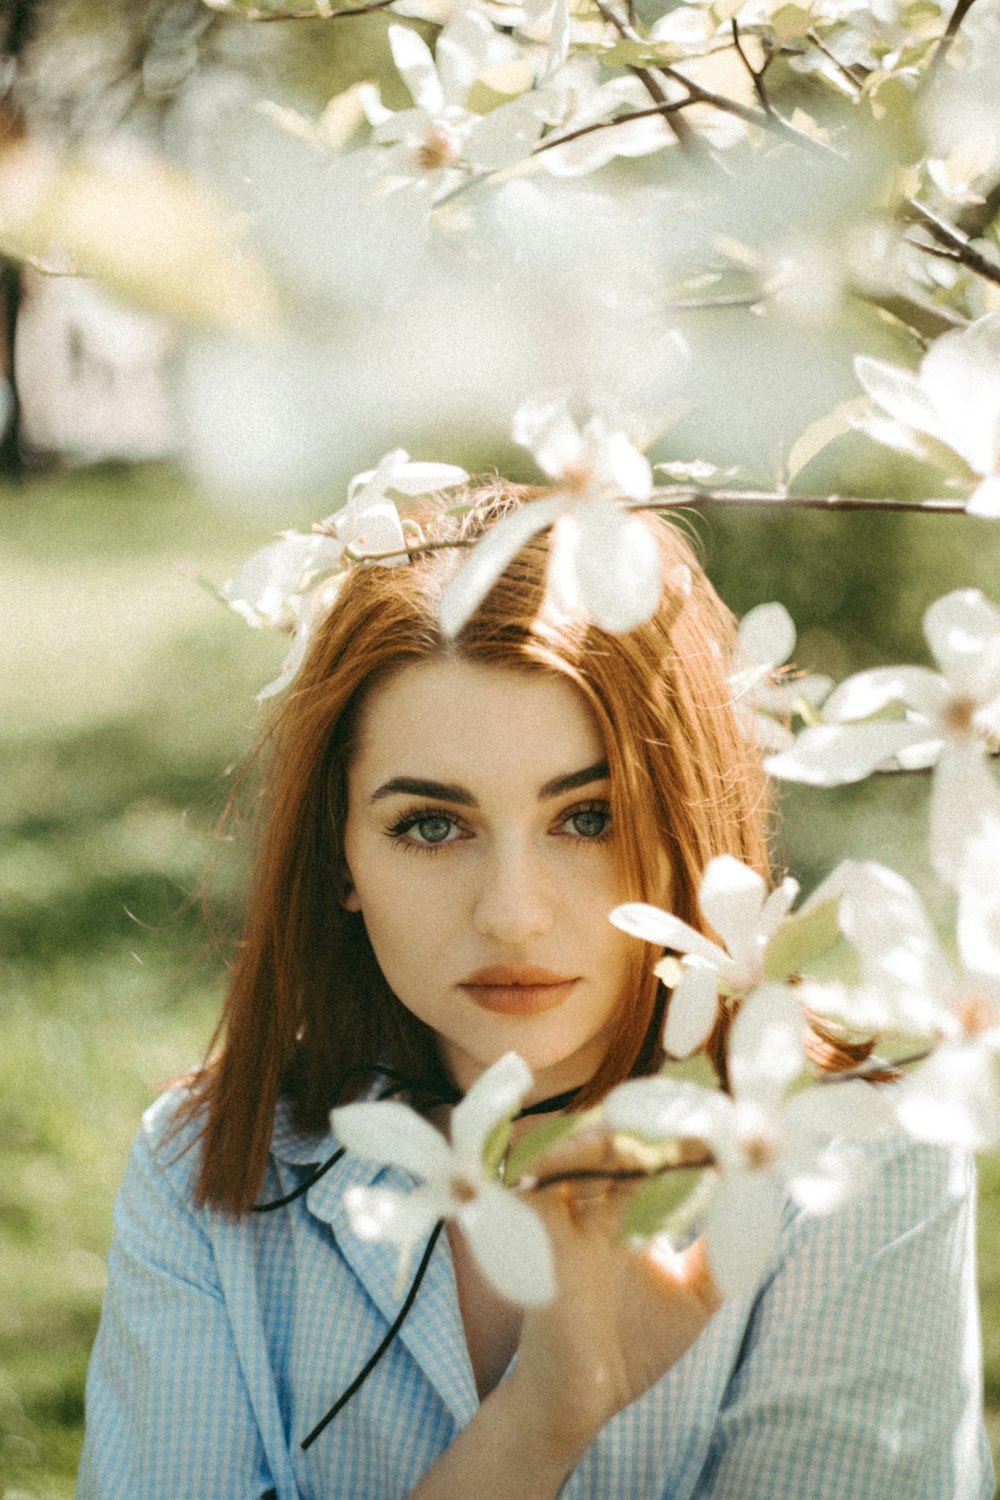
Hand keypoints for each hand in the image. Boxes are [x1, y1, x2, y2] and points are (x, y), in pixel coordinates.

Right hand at [508, 1130, 720, 1457]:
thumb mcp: (694, 1300)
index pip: (654, 1163)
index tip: (723, 1133)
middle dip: (647, 1131)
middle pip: (614, 1150)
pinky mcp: (538, 1243)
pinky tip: (586, 1153)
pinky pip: (532, 1189)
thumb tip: (749, 1212)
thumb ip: (718, 1258)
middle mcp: (596, 1211)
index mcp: (629, 1218)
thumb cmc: (634, 1348)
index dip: (684, 1145)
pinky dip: (549, 1164)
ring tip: (635, 1132)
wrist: (584, 1399)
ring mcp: (565, 1223)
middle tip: (686, 1122)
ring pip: (571, 1156)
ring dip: (602, 1139)